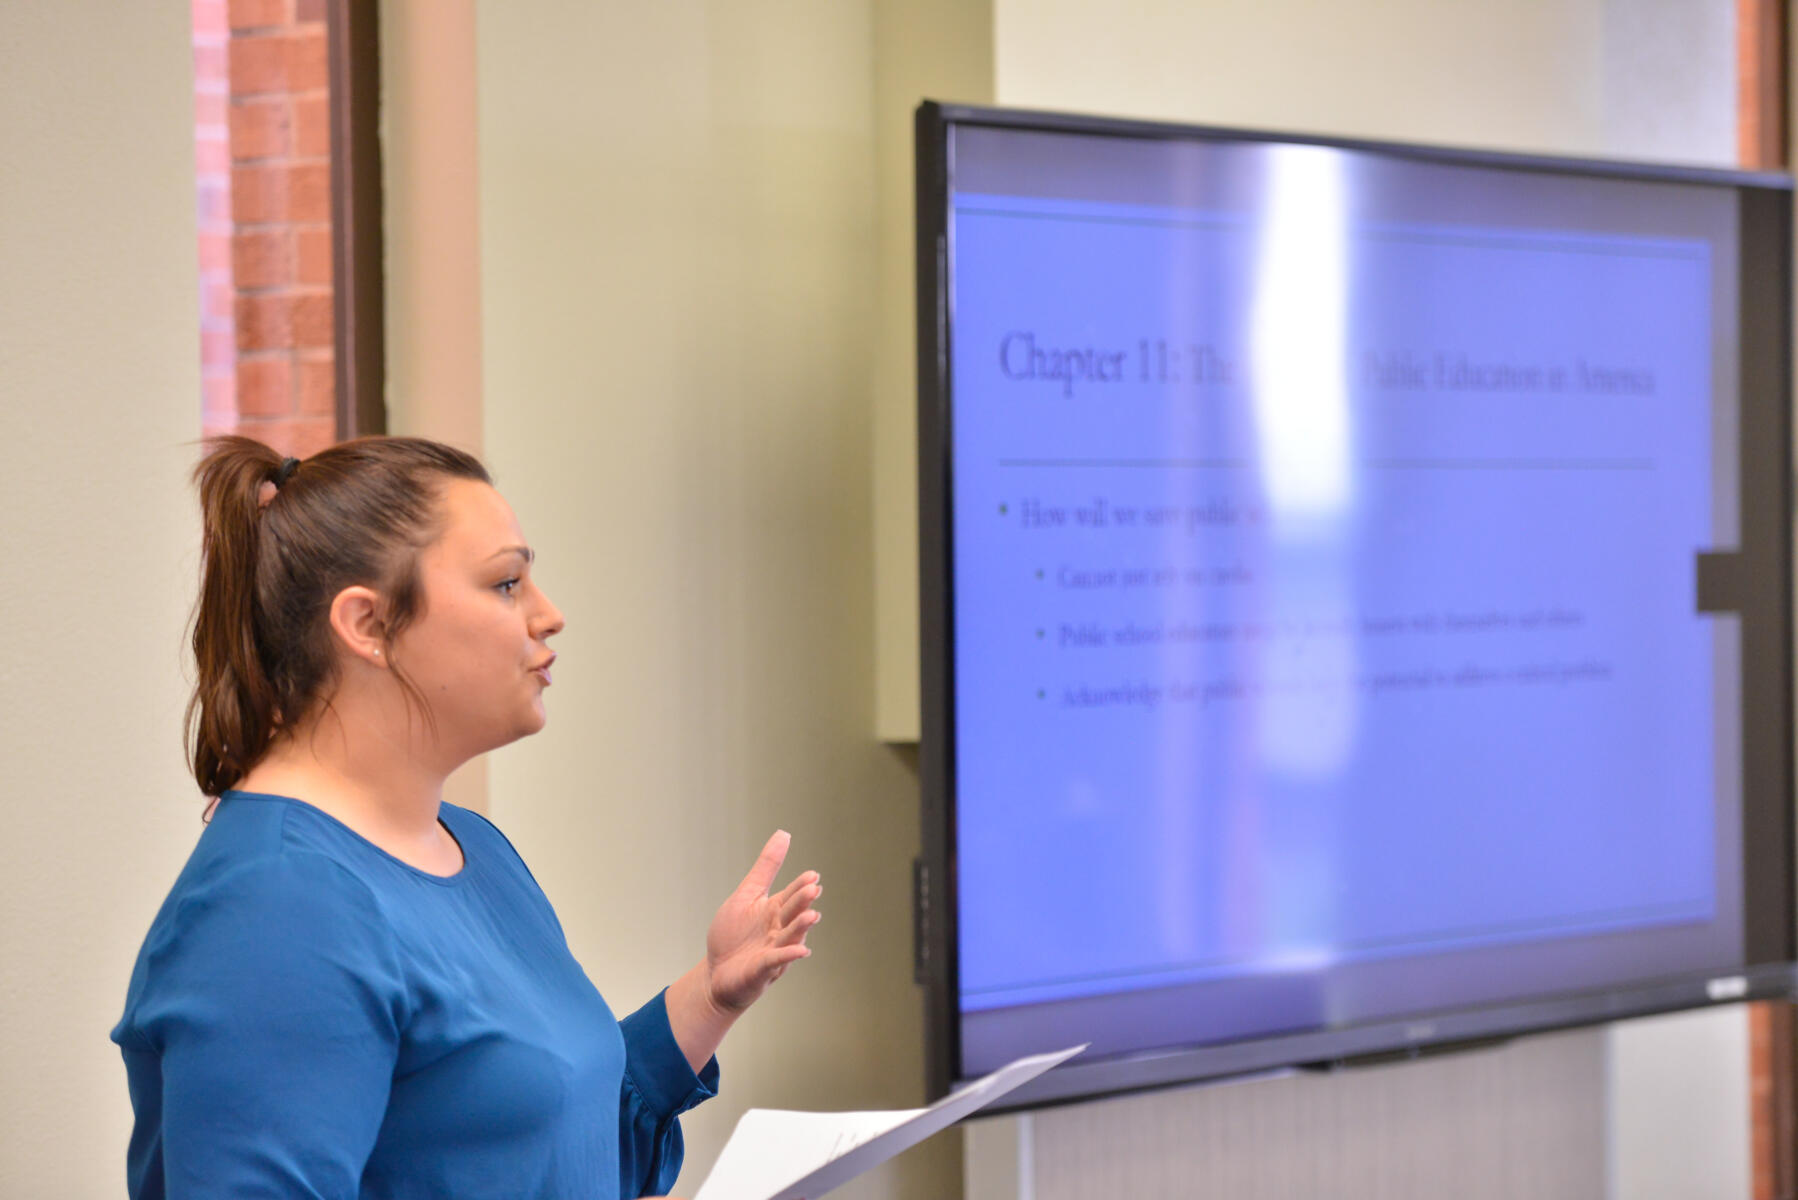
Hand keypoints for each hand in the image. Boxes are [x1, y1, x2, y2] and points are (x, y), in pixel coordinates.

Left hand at [703, 830, 820, 1013]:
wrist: (716, 973)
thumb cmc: (732, 935)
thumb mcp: (746, 895)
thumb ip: (766, 867)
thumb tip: (784, 834)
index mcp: (774, 910)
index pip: (791, 895)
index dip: (801, 885)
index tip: (813, 875)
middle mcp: (778, 930)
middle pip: (792, 913)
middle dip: (802, 902)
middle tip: (813, 889)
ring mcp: (773, 950)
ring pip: (789, 936)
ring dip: (800, 927)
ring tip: (811, 915)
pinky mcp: (763, 969)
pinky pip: (777, 960)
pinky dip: (788, 955)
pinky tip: (801, 950)